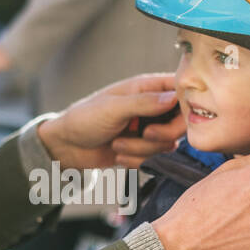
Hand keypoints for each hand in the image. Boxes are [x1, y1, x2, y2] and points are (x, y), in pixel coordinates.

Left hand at [36, 72, 185, 169]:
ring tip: (117, 144)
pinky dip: (136, 161)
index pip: (180, 90)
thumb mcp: (113, 108)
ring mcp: (149, 129)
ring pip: (167, 144)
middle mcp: (152, 108)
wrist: (66, 147)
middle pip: (181, 122)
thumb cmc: (83, 119)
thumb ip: (144, 102)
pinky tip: (118, 155)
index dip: (183, 105)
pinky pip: (155, 159)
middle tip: (144, 134)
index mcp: (146, 88)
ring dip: (141, 150)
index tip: (170, 116)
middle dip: (162, 133)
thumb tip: (174, 98)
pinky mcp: (143, 150)